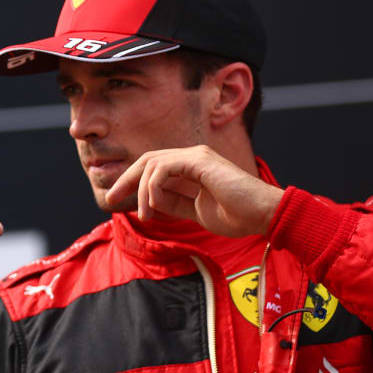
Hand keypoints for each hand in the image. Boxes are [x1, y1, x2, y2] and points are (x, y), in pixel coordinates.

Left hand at [104, 145, 283, 236]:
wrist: (262, 215)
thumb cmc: (236, 216)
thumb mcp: (194, 211)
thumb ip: (173, 203)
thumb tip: (147, 202)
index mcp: (191, 168)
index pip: (153, 168)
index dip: (131, 182)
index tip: (115, 200)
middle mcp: (192, 158)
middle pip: (147, 160)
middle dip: (125, 179)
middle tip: (110, 198)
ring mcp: (197, 157)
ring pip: (152, 164)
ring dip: (141, 191)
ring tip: (146, 215)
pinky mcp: (200, 161)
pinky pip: (164, 168)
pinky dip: (153, 187)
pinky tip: (156, 205)